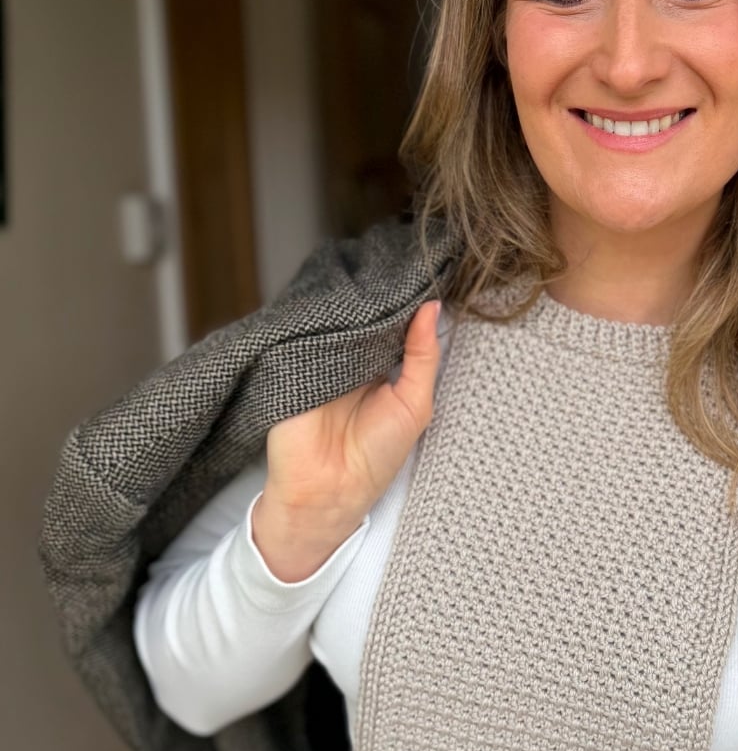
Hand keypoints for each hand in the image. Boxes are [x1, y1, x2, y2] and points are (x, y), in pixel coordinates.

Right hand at [252, 298, 441, 580]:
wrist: (328, 488)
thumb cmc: (377, 454)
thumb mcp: (414, 403)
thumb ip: (423, 356)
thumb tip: (433, 307)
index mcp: (380, 365)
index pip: (393, 322)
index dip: (404, 299)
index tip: (418, 270)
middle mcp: (351, 357)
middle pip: (364, 313)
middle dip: (379, 293)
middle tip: (392, 262)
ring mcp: (320, 355)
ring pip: (337, 315)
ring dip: (349, 300)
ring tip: (366, 273)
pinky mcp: (291, 359)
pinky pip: (306, 328)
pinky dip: (321, 315)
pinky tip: (335, 297)